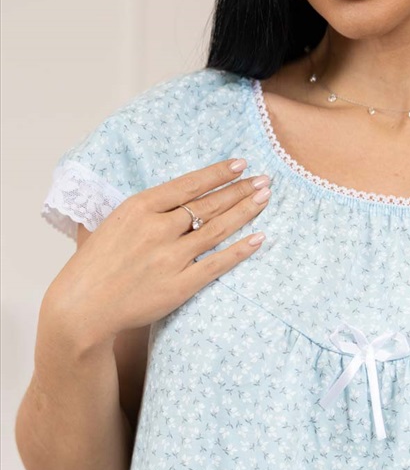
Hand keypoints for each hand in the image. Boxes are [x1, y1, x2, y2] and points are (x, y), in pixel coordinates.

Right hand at [43, 158, 271, 352]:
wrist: (83, 306)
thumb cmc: (95, 265)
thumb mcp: (111, 224)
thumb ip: (141, 211)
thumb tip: (167, 199)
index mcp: (138, 207)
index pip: (188, 185)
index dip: (217, 174)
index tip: (240, 164)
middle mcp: (157, 228)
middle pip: (208, 204)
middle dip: (240, 190)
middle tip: (264, 180)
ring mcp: (170, 257)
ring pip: (216, 229)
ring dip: (245, 212)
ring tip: (265, 198)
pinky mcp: (179, 285)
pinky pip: (217, 264)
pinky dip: (240, 250)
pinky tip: (258, 238)